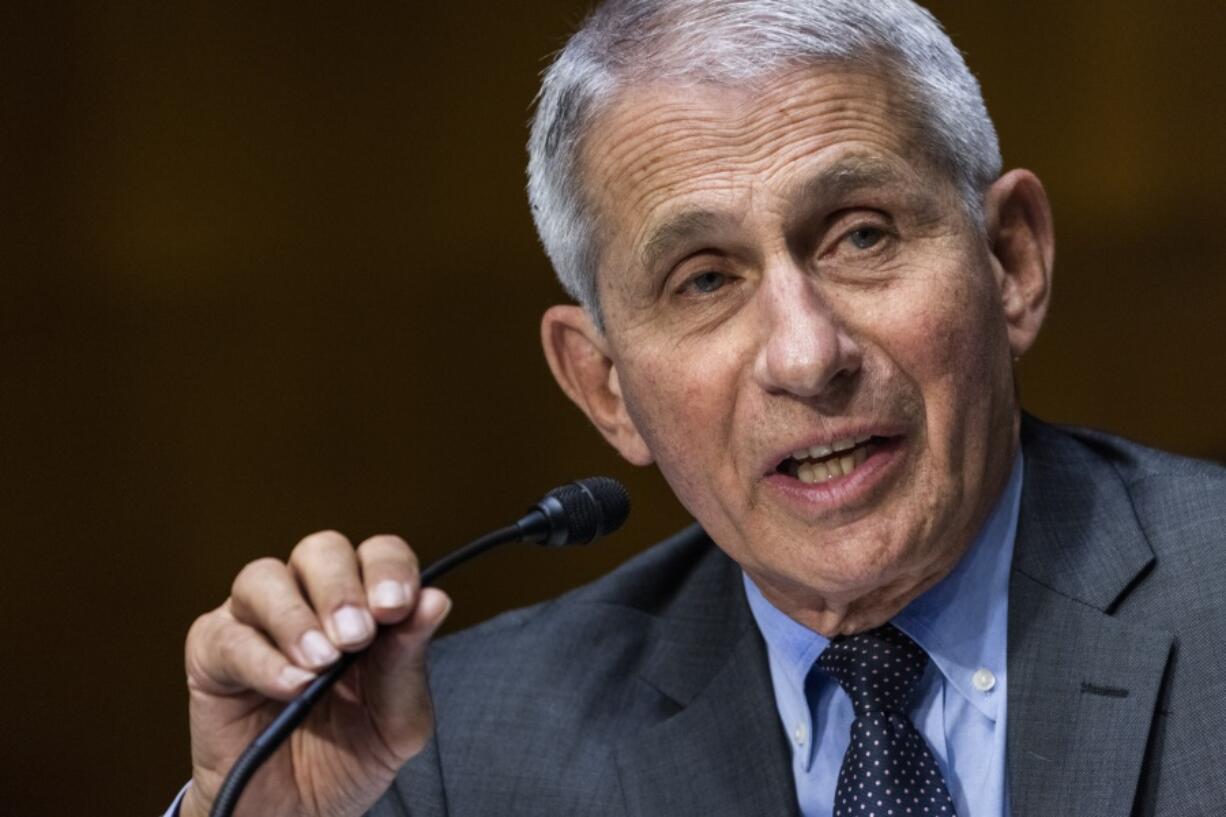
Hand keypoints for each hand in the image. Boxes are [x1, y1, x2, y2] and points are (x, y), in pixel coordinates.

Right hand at [180, 532, 450, 816]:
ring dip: (297, 616)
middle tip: (357, 636)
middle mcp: (309, 598)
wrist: (295, 813)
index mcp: (363, 602)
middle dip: (342, 588)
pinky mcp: (211, 651)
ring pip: (264, 576)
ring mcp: (256, 619)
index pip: (378, 554)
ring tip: (322, 662)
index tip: (396, 606)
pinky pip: (228, 635)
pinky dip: (263, 659)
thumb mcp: (396, 720)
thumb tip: (436, 599)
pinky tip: (292, 686)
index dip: (389, 568)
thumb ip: (408, 663)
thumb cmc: (348, 755)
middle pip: (322, 549)